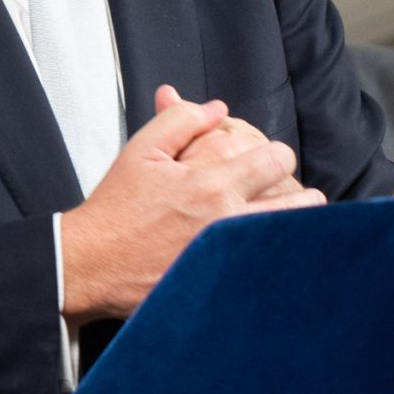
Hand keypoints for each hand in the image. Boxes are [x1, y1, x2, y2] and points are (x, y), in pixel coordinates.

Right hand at [60, 90, 323, 323]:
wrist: (92, 263)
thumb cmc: (115, 209)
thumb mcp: (141, 150)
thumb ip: (182, 120)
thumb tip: (218, 109)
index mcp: (210, 182)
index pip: (275, 159)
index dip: (278, 156)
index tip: (272, 162)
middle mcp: (225, 219)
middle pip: (296, 203)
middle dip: (302, 196)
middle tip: (301, 195)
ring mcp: (226, 255)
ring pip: (288, 238)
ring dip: (299, 228)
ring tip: (302, 222)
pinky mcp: (220, 284)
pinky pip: (267, 271)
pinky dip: (278, 262)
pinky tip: (282, 258)